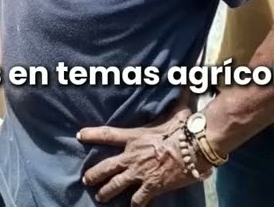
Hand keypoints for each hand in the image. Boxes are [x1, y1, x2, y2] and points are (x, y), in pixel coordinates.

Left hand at [78, 100, 199, 204]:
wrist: (194, 148)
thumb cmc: (185, 128)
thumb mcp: (177, 110)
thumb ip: (177, 98)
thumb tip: (187, 80)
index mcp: (134, 137)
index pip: (107, 134)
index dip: (91, 134)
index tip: (79, 135)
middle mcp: (132, 156)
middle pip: (106, 167)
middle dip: (94, 174)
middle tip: (85, 180)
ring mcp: (140, 173)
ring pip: (116, 186)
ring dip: (106, 192)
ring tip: (100, 197)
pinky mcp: (152, 187)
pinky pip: (139, 199)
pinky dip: (135, 205)